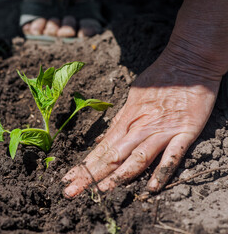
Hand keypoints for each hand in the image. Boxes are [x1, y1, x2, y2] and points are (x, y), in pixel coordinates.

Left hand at [62, 0, 227, 196]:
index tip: (67, 180)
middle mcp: (139, 128)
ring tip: (102, 191)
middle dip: (90, 176)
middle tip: (71, 192)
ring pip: (137, 157)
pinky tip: (151, 187)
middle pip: (112, 157)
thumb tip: (101, 141)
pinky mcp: (184, 131)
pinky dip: (161, 171)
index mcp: (126, 121)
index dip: (84, 166)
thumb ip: (119, 122)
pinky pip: (172, 155)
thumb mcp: (131, 99)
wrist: (187, 62)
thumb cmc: (157, 80)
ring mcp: (161, 131)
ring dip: (119, 176)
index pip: (101, 149)